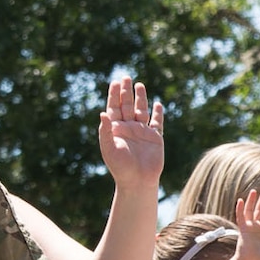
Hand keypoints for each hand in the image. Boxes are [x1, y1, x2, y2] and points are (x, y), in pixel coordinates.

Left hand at [98, 76, 163, 192]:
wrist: (137, 181)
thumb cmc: (120, 167)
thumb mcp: (109, 148)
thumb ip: (106, 131)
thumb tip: (102, 113)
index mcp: (116, 130)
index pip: (114, 108)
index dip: (114, 95)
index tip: (115, 83)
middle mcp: (129, 128)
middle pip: (127, 105)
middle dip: (126, 92)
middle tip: (126, 77)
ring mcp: (142, 132)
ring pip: (141, 110)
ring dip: (141, 98)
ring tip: (140, 85)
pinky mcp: (155, 138)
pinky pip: (157, 123)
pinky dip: (158, 113)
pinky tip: (157, 104)